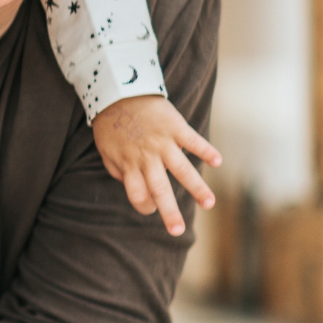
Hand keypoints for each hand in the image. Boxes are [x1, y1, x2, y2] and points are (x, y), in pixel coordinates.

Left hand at [91, 95, 221, 235]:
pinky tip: (217, 162)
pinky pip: (193, 141)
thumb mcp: (105, 150)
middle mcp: (146, 157)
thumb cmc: (111, 124)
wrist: (119, 91)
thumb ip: (116, 170)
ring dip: (196, 188)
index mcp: (128, 164)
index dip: (144, 205)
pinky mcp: (175, 127)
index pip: (137, 194)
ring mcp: (162, 143)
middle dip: (169, 212)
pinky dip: (206, 150)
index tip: (152, 209)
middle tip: (178, 232)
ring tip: (209, 204)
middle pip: (159, 190)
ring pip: (181, 170)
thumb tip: (128, 185)